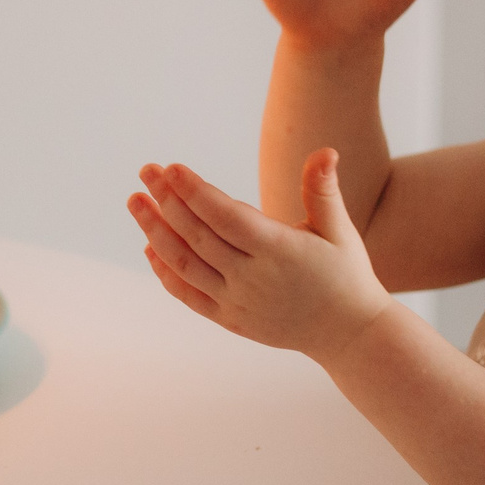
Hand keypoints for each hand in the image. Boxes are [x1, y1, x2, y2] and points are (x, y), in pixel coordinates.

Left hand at [128, 150, 392, 364]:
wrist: (348, 333)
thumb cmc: (346, 274)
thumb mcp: (340, 231)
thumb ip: (323, 190)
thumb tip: (326, 150)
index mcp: (278, 250)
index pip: (225, 215)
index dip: (195, 191)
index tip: (170, 168)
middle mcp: (252, 277)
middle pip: (198, 235)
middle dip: (166, 200)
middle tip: (145, 171)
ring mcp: (237, 301)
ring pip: (185, 264)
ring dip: (155, 231)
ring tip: (135, 202)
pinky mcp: (230, 319)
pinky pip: (188, 295)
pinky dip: (165, 272)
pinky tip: (150, 246)